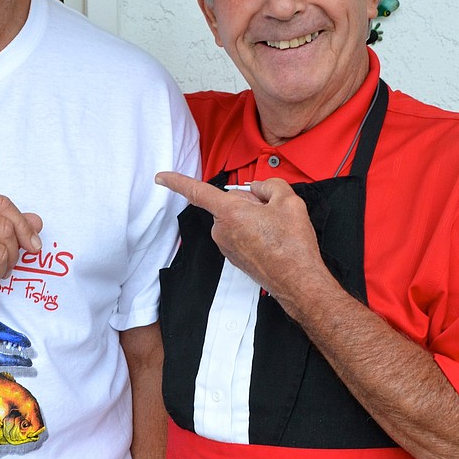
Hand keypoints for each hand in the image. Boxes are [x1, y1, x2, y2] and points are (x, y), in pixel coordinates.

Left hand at [155, 171, 331, 309]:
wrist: (297, 281)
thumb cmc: (291, 246)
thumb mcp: (288, 200)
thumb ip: (269, 184)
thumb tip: (258, 188)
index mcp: (230, 213)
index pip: (197, 192)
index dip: (177, 181)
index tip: (161, 177)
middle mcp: (222, 231)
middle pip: (230, 203)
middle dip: (250, 202)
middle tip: (274, 212)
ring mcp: (227, 246)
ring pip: (237, 219)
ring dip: (254, 218)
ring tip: (276, 231)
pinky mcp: (235, 257)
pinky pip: (241, 234)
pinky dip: (255, 232)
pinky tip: (272, 240)